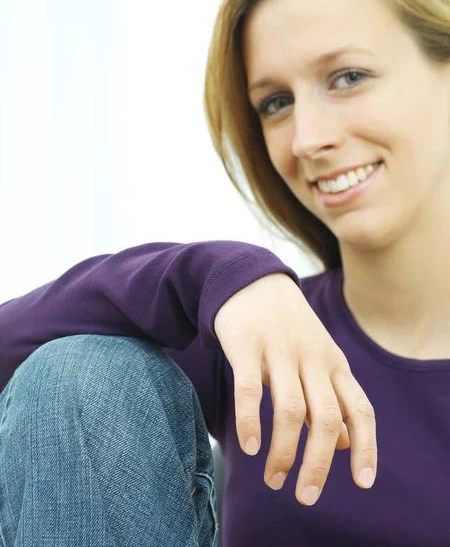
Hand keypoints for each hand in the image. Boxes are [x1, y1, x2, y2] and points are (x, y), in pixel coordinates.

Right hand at [214, 272, 376, 505]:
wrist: (252, 280)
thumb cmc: (288, 328)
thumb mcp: (319, 358)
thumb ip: (332, 399)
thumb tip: (345, 445)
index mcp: (334, 363)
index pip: (360, 410)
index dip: (366, 447)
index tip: (362, 483)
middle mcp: (313, 358)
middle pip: (326, 417)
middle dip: (318, 463)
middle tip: (305, 496)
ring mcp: (280, 350)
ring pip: (291, 409)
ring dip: (284, 451)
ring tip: (273, 479)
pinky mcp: (247, 344)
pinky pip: (250, 388)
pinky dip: (251, 420)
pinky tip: (250, 446)